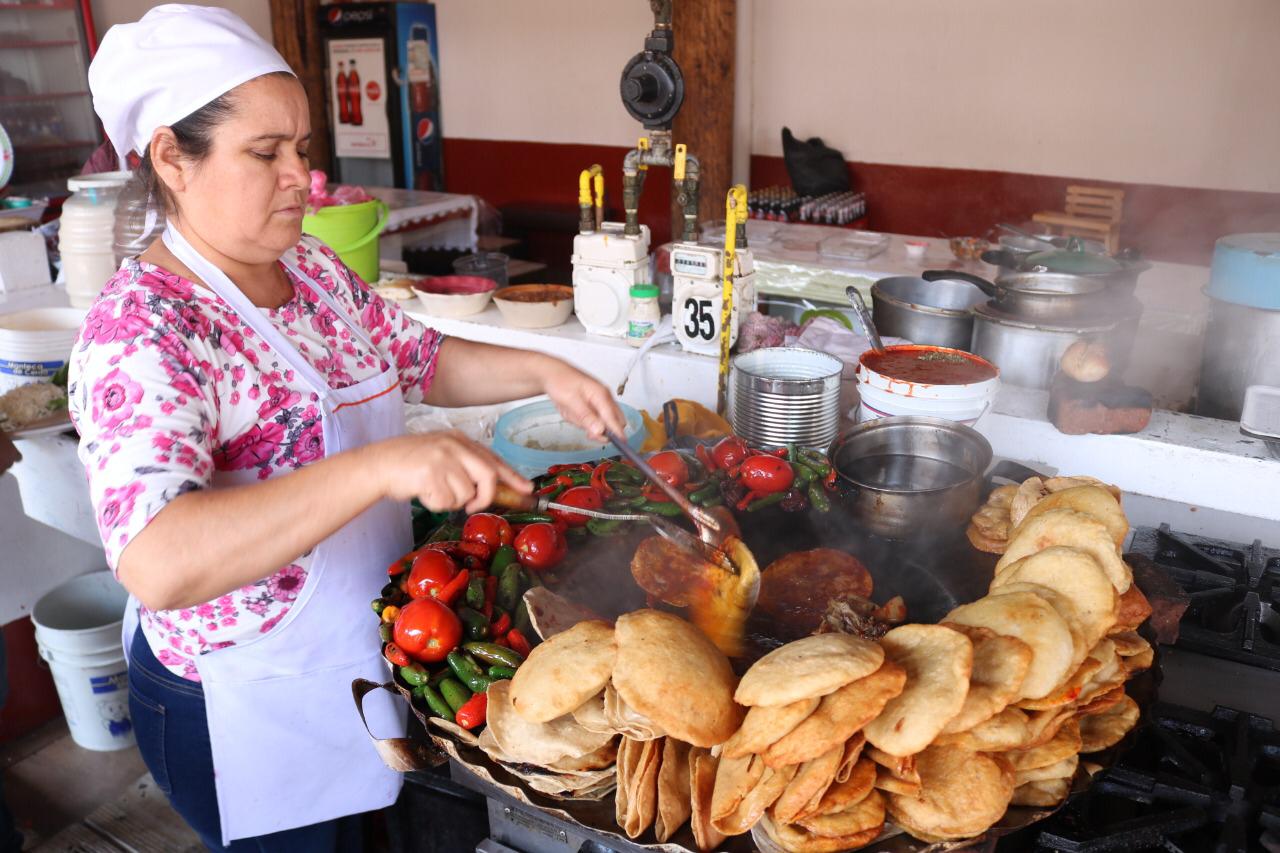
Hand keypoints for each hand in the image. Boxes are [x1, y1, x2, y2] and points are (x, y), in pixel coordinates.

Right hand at [374, 431, 530, 513]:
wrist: (379, 464)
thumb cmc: (410, 464)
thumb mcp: (442, 455)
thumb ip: (465, 466)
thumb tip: (491, 488)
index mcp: (459, 440)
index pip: (493, 459)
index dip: (512, 476)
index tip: (527, 489)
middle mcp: (454, 445)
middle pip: (488, 475)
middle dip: (485, 496)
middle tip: (472, 506)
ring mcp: (443, 458)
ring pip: (466, 493)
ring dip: (452, 501)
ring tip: (432, 491)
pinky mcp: (431, 473)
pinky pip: (447, 501)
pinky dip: (437, 504)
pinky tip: (423, 493)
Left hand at [543, 363, 626, 441]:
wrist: (551, 373)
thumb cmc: (560, 381)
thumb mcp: (571, 400)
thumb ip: (586, 416)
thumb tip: (600, 430)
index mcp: (601, 394)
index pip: (614, 418)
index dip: (618, 432)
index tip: (621, 444)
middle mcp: (603, 398)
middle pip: (613, 421)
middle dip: (599, 429)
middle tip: (585, 431)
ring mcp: (598, 401)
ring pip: (599, 422)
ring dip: (584, 423)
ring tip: (570, 411)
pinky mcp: (592, 404)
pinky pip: (590, 419)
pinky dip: (579, 419)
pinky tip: (570, 410)